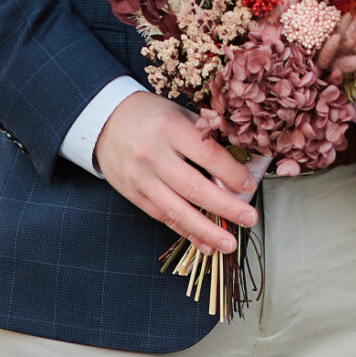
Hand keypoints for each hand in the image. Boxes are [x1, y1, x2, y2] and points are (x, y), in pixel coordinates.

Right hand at [93, 91, 258, 254]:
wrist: (105, 120)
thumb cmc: (150, 115)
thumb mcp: (178, 113)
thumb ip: (205, 136)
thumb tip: (239, 162)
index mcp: (170, 128)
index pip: (207, 155)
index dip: (232, 173)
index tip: (249, 185)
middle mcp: (154, 155)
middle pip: (195, 188)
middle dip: (226, 207)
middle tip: (249, 218)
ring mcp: (141, 178)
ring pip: (178, 210)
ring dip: (207, 230)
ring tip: (229, 243)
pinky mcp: (134, 195)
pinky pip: (163, 218)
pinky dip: (186, 232)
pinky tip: (205, 243)